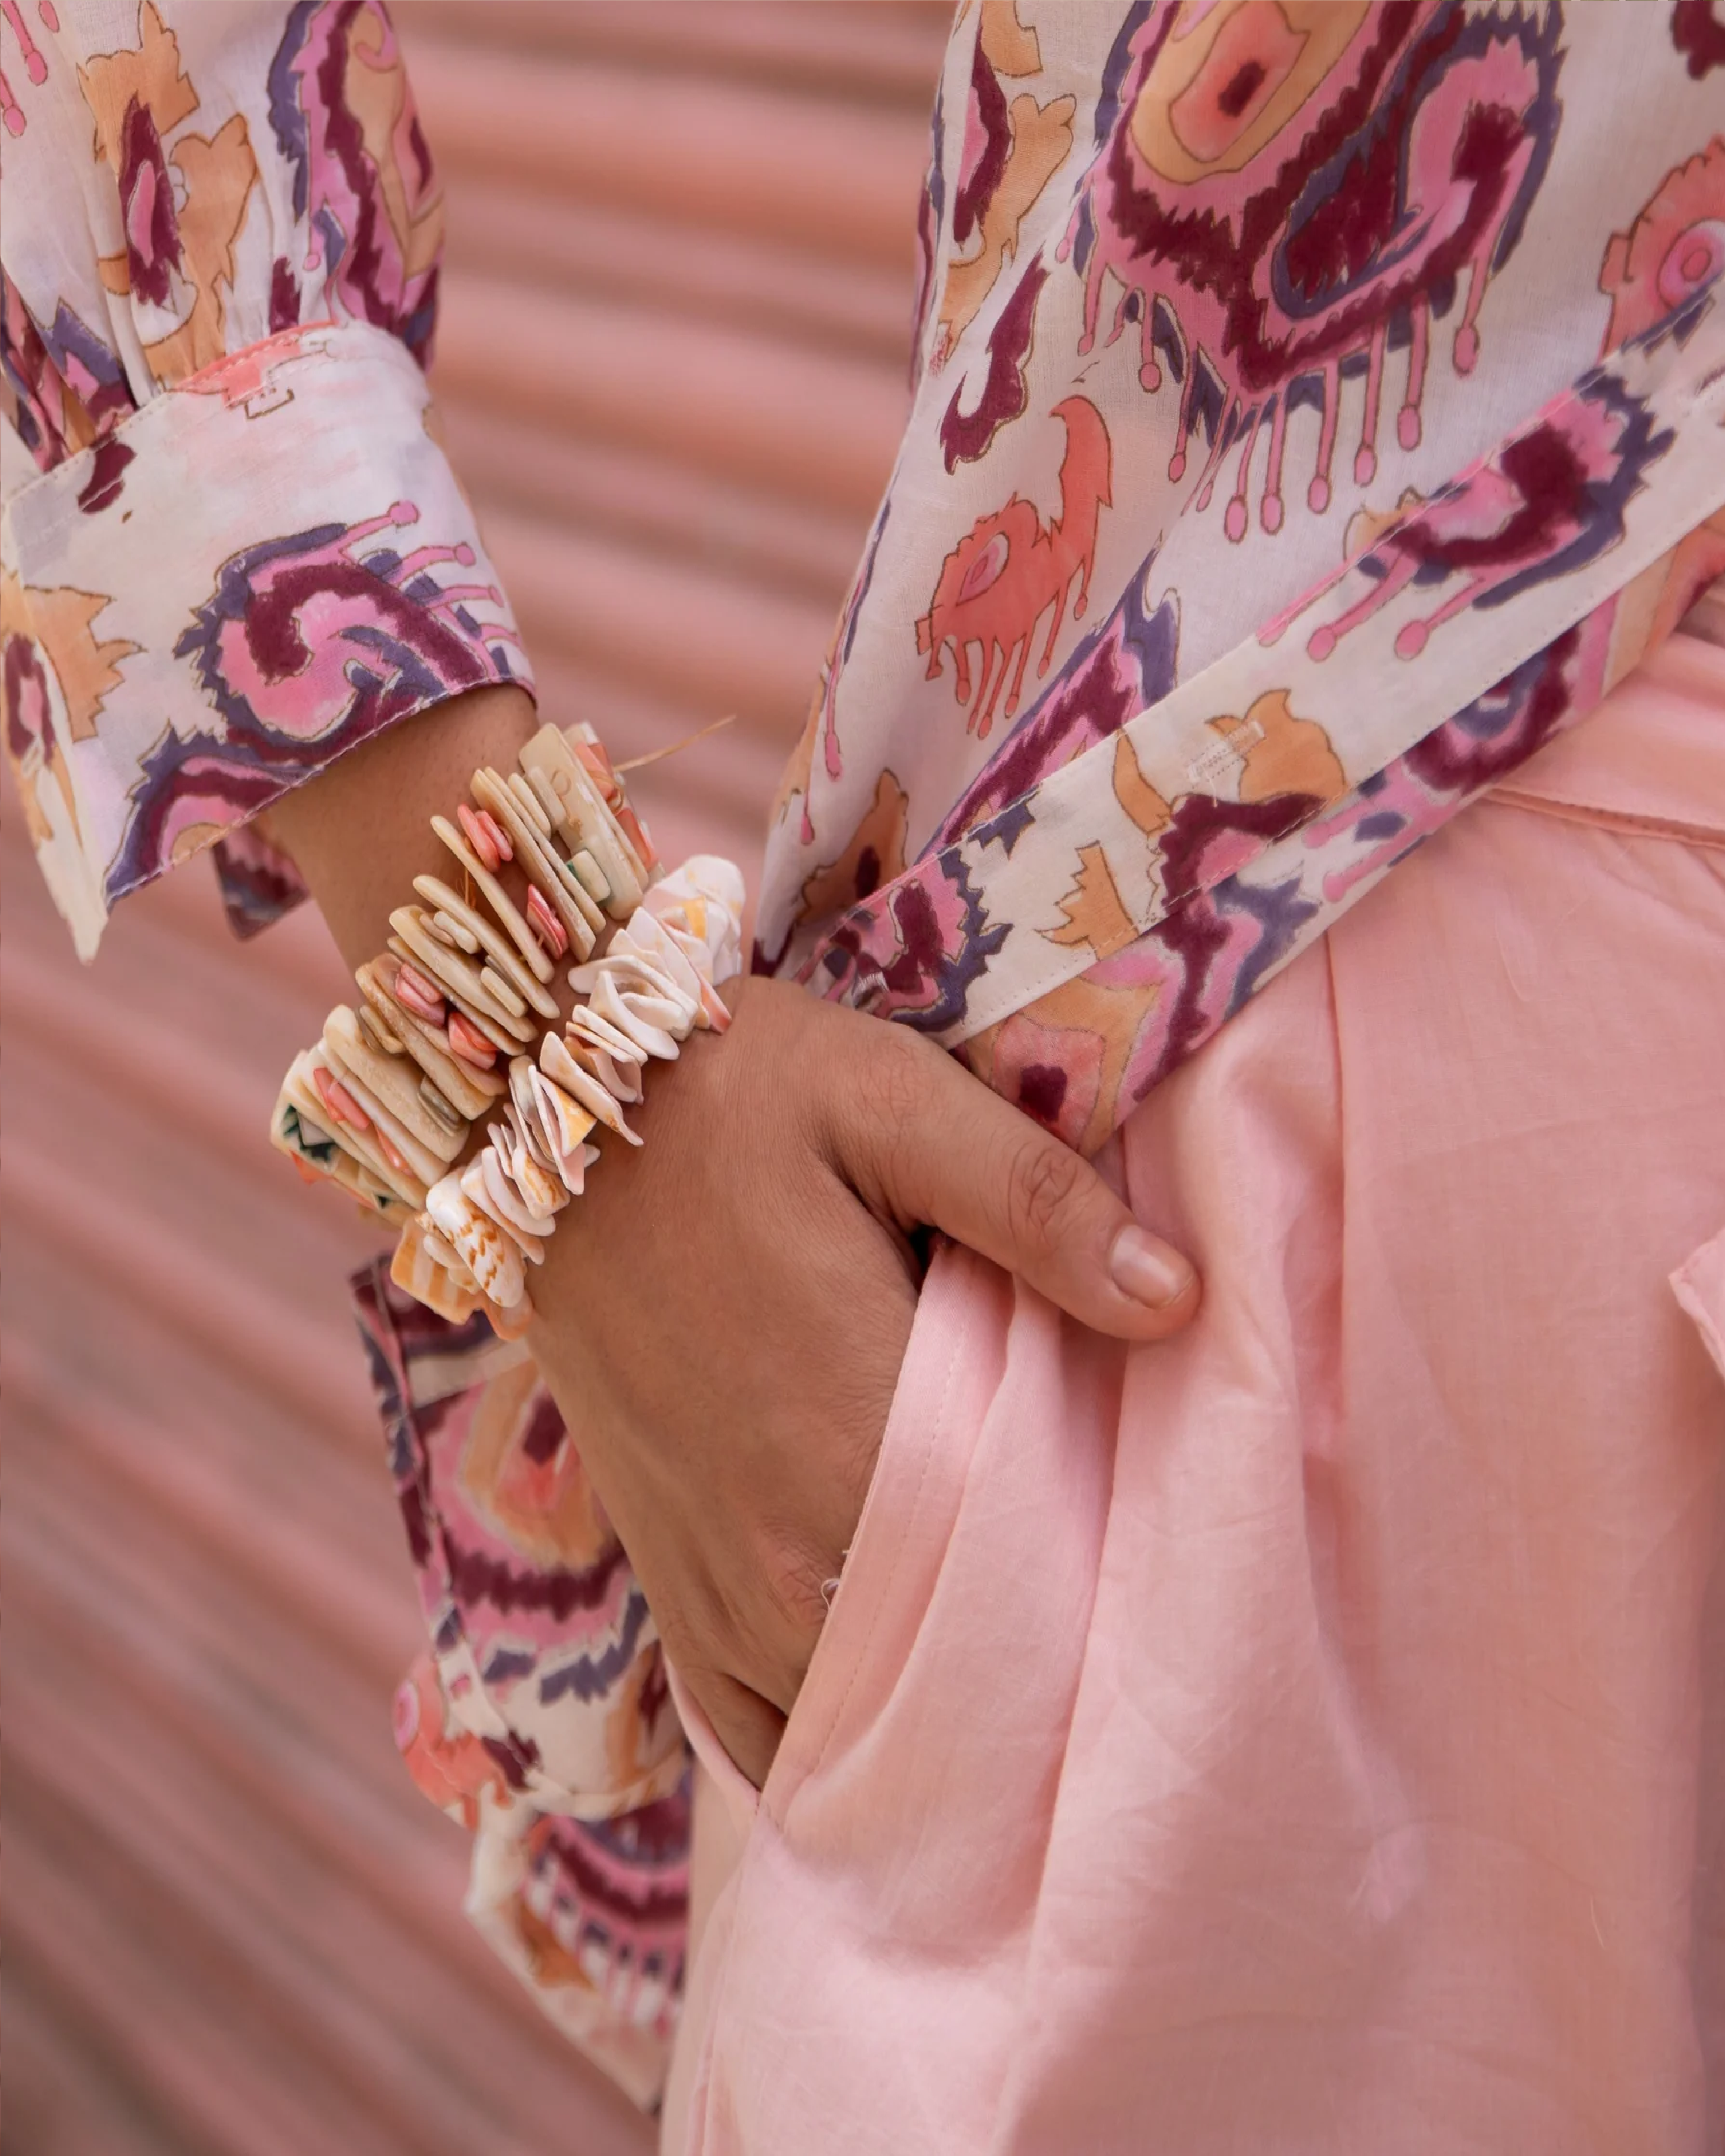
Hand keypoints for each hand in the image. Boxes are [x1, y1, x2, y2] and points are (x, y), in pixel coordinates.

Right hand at [527, 974, 1198, 1787]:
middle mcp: (784, 1547)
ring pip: (859, 1722)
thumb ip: (1037, 1202)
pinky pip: (760, 1727)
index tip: (1167, 1562)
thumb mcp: (891, 1100)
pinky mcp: (670, 1583)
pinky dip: (832, 1739)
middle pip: (954, 1674)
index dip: (1109, 1585)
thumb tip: (1178, 1299)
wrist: (544, 1124)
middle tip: (1114, 1615)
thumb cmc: (731, 1100)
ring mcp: (717, 1584)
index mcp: (858, 1432)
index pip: (1028, 1578)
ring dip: (944, 1711)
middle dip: (1041, 1659)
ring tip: (1021, 1666)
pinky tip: (893, 1714)